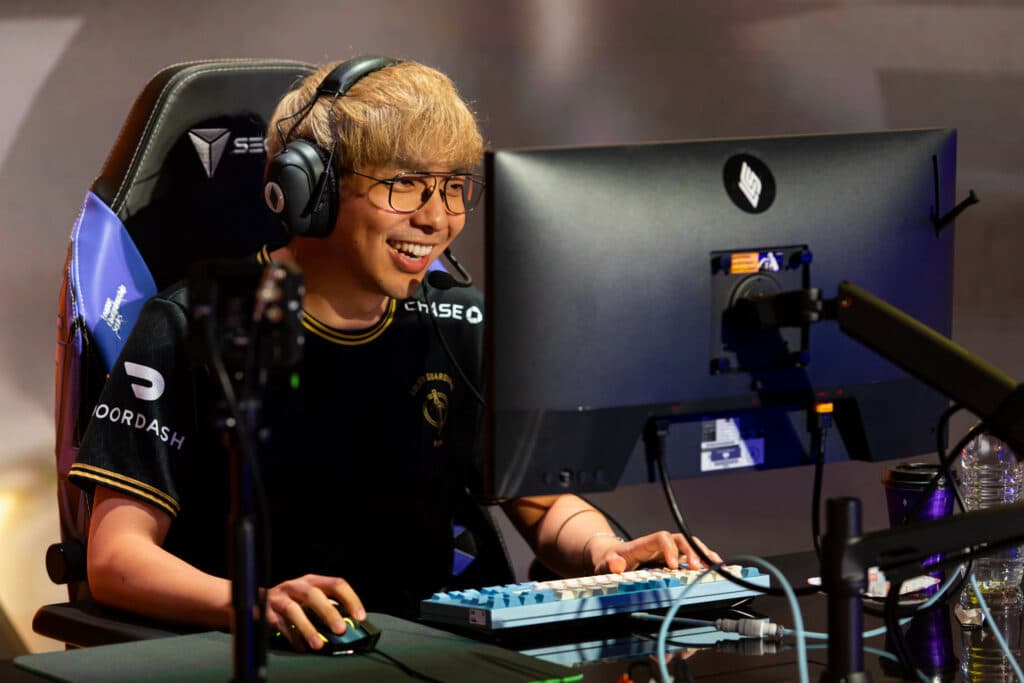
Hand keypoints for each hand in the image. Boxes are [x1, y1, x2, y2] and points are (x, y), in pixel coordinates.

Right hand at [263, 574, 364, 651]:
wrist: (256, 603)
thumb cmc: (290, 602)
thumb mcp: (310, 600)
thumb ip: (327, 609)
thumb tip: (347, 626)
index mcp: (313, 581)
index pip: (336, 584)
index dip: (350, 599)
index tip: (360, 616)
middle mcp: (296, 586)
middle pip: (314, 595)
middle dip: (329, 613)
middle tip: (340, 630)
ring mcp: (280, 597)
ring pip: (294, 610)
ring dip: (308, 628)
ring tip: (318, 645)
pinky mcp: (265, 611)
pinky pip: (279, 624)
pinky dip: (291, 637)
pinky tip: (300, 646)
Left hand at [589, 531, 721, 574]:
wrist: (610, 558)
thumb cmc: (609, 561)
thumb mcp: (605, 563)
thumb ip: (610, 564)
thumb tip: (616, 564)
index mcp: (644, 544)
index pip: (661, 538)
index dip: (670, 549)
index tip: (674, 566)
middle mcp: (659, 545)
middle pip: (680, 539)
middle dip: (692, 552)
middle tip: (699, 568)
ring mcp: (667, 551)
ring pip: (689, 546)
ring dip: (703, 554)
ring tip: (716, 566)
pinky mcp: (673, 559)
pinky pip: (691, 556)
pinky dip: (704, 560)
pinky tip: (715, 567)